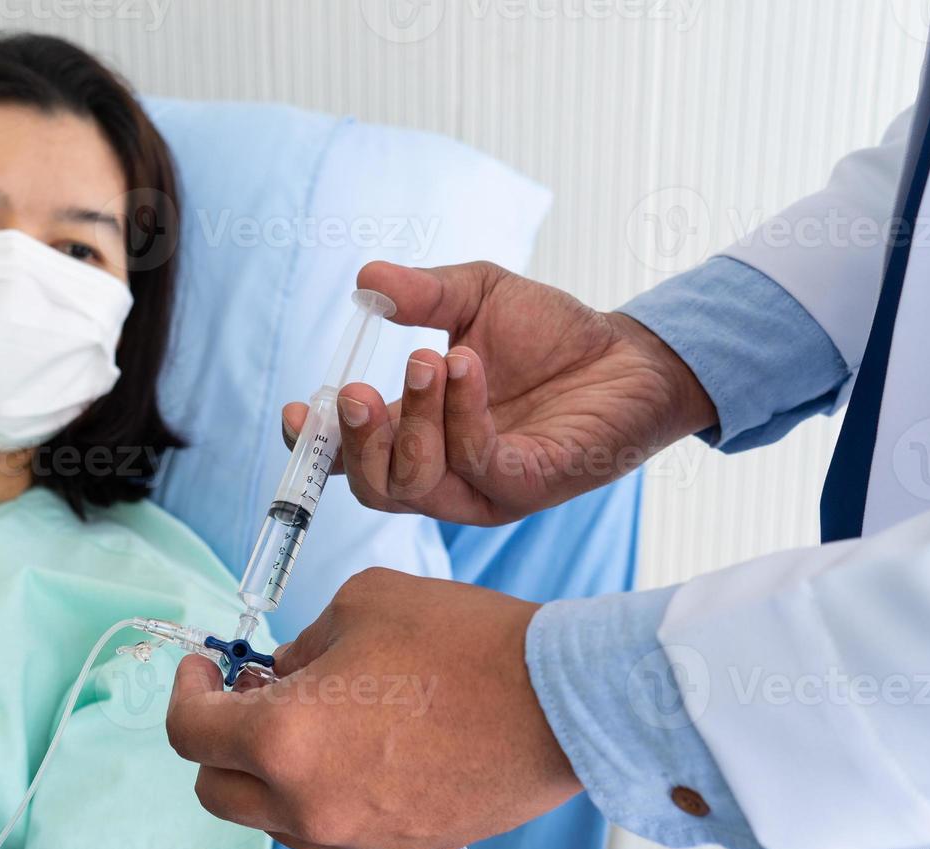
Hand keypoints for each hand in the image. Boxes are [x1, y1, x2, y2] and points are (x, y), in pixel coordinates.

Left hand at [164, 568, 580, 848]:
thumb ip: (302, 643)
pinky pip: (328, 824)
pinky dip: (318, 787)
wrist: (559, 701)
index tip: (202, 668)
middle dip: (216, 739)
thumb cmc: (464, 643)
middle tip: (244, 692)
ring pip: (271, 815)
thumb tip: (283, 670)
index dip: (186, 691)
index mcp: (284, 740)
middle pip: (216, 790)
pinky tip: (355, 741)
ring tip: (308, 713)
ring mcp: (353, 835)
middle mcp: (307, 804)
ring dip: (267, 769)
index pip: (190, 733)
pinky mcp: (396, 845)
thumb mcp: (361, 604)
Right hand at [283, 261, 716, 523]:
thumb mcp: (476, 297)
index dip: (314, 444)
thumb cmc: (551, 334)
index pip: (348, 458)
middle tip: (356, 388)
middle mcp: (441, 472)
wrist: (630, 353)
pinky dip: (463, 416)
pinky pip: (477, 465)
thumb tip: (366, 279)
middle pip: (371, 487)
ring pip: (415, 484)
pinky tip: (468, 365)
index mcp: (414, 434)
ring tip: (430, 358)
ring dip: (412, 421)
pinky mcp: (526, 487)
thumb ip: (422, 294)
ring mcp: (482, 488)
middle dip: (357, 440)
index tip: (300, 409)